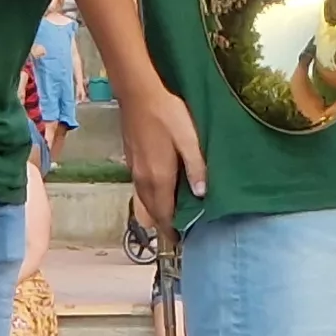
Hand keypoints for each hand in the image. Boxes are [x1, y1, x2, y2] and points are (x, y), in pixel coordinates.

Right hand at [121, 84, 207, 238]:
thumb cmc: (166, 113)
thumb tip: (202, 194)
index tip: (181, 242)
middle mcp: (143, 179)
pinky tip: (162, 191)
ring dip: (156, 212)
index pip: (164, 215)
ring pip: (144, 201)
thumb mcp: (189, 140)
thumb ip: (196, 168)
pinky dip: (151, 198)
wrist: (138, 93)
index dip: (172, 231)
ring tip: (172, 217)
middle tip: (179, 233)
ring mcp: (135, 170)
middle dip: (164, 225)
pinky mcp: (132, 160)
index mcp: (158, 178)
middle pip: (152, 212)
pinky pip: (140, 188)